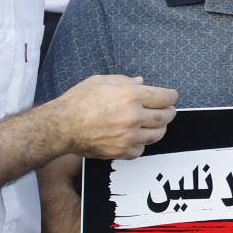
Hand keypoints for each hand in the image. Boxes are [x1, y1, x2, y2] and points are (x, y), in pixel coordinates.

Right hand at [57, 74, 176, 158]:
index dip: (171, 96)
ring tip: (152, 124)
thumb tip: (141, 83)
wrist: (61, 126)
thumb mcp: (100, 81)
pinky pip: (141, 149)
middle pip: (166, 117)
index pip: (165, 97)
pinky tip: (134, 137)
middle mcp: (134, 117)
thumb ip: (124, 81)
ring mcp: (129, 136)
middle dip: (168, 112)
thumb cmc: (78, 101)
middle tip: (165, 110)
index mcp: (131, 96)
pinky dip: (140, 143)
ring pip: (157, 135)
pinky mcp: (122, 151)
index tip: (171, 97)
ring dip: (158, 128)